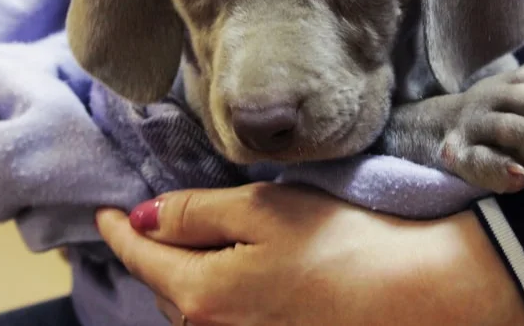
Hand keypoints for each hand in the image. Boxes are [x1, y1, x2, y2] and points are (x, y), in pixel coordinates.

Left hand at [96, 182, 523, 325]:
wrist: (420, 295)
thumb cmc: (342, 244)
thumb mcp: (263, 210)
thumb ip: (196, 214)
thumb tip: (142, 219)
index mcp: (201, 295)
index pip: (141, 256)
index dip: (118, 229)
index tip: (103, 209)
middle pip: (165, 286)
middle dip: (149, 252)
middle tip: (143, 219)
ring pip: (194, 308)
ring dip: (181, 276)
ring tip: (183, 242)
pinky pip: (226, 323)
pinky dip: (214, 295)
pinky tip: (231, 273)